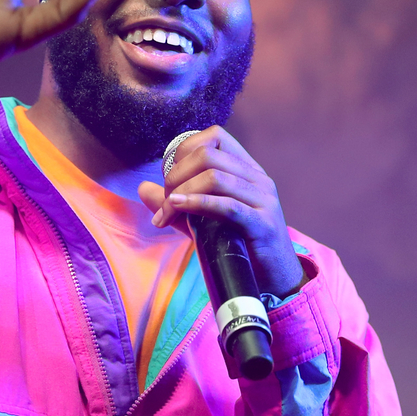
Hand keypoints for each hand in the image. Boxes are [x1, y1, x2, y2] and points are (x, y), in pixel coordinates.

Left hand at [137, 127, 305, 298]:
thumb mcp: (203, 219)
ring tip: (167, 213)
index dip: (184, 152)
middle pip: (208, 155)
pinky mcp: (263, 224)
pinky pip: (227, 205)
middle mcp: (258, 179)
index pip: (214, 137)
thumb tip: (142, 188)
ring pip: (214, 177)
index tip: (170, 179)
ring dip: (180, 193)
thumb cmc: (238, 246)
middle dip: (176, 176)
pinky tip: (177, 208)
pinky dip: (197, 203)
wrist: (273, 278)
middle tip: (166, 202)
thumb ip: (176, 203)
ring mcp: (264, 200)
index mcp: (247, 170)